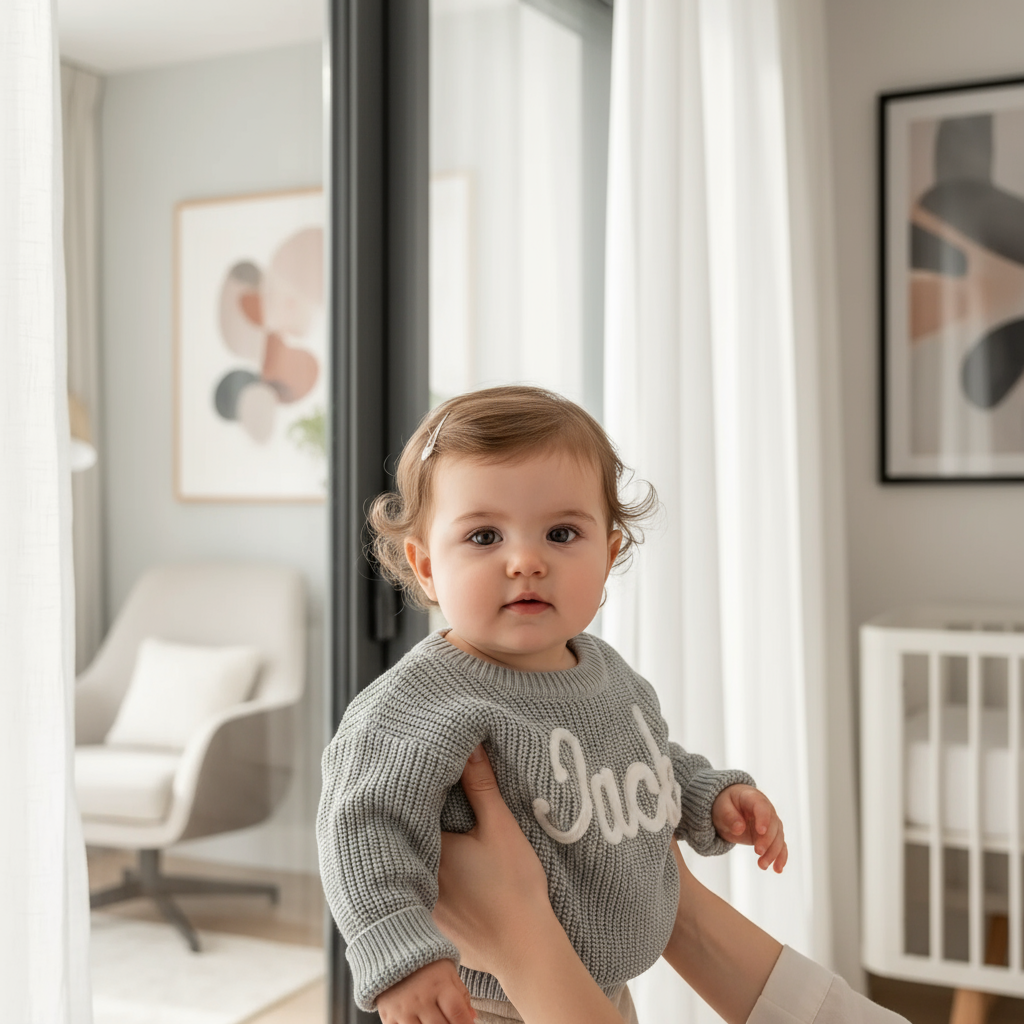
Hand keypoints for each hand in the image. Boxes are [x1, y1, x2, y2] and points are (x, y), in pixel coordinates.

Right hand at [376, 958, 475, 1023]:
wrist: (393, 952)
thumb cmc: (426, 963)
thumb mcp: (448, 972)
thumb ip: (461, 995)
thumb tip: (472, 1017)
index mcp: (439, 985)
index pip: (457, 1013)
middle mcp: (420, 999)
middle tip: (451, 1022)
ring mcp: (403, 1010)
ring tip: (436, 1021)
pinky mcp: (388, 1017)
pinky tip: (420, 1022)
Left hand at [433, 745, 552, 974]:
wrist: (524, 948)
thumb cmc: (515, 886)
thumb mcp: (501, 827)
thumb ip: (481, 786)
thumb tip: (469, 746)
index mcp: (429, 848)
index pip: (410, 812)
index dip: (414, 795)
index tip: (418, 777)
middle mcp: (414, 876)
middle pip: (406, 839)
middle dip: (413, 822)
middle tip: (420, 800)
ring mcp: (420, 903)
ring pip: (410, 866)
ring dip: (416, 851)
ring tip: (428, 833)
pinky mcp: (430, 924)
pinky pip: (417, 893)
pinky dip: (423, 880)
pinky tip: (442, 875)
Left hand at [711, 784, 787, 871]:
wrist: (729, 807)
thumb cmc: (724, 804)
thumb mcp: (721, 808)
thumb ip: (729, 816)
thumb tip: (739, 828)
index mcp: (753, 798)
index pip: (762, 807)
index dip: (763, 818)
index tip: (760, 831)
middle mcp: (766, 810)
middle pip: (773, 825)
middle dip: (768, 840)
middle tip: (758, 852)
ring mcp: (770, 823)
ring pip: (778, 838)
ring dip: (773, 853)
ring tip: (762, 865)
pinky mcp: (771, 836)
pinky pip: (780, 846)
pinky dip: (780, 857)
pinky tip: (777, 869)